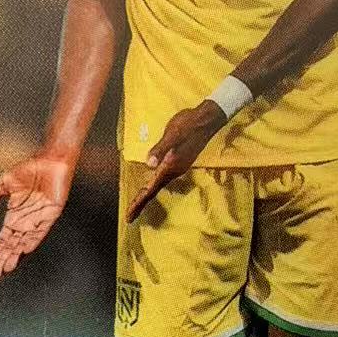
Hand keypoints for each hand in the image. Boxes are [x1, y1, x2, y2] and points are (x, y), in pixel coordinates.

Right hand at [0, 154, 72, 279]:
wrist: (50, 159)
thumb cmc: (30, 169)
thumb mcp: (3, 185)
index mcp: (15, 216)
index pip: (3, 239)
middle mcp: (26, 221)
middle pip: (12, 245)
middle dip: (2, 259)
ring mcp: (39, 219)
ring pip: (25, 242)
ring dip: (16, 255)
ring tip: (7, 268)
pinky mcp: (52, 213)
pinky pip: (41, 230)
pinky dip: (33, 240)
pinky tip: (25, 250)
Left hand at [125, 101, 225, 222]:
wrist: (207, 119)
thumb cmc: (189, 124)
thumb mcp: (173, 134)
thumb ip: (161, 149)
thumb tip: (149, 163)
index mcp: (170, 166)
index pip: (151, 188)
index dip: (139, 202)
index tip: (130, 216)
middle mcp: (174, 170)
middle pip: (154, 190)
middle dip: (141, 203)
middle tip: (129, 217)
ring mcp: (177, 167)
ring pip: (158, 185)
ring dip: (147, 196)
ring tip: (136, 205)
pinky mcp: (178, 162)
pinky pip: (162, 179)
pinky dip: (153, 186)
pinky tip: (150, 185)